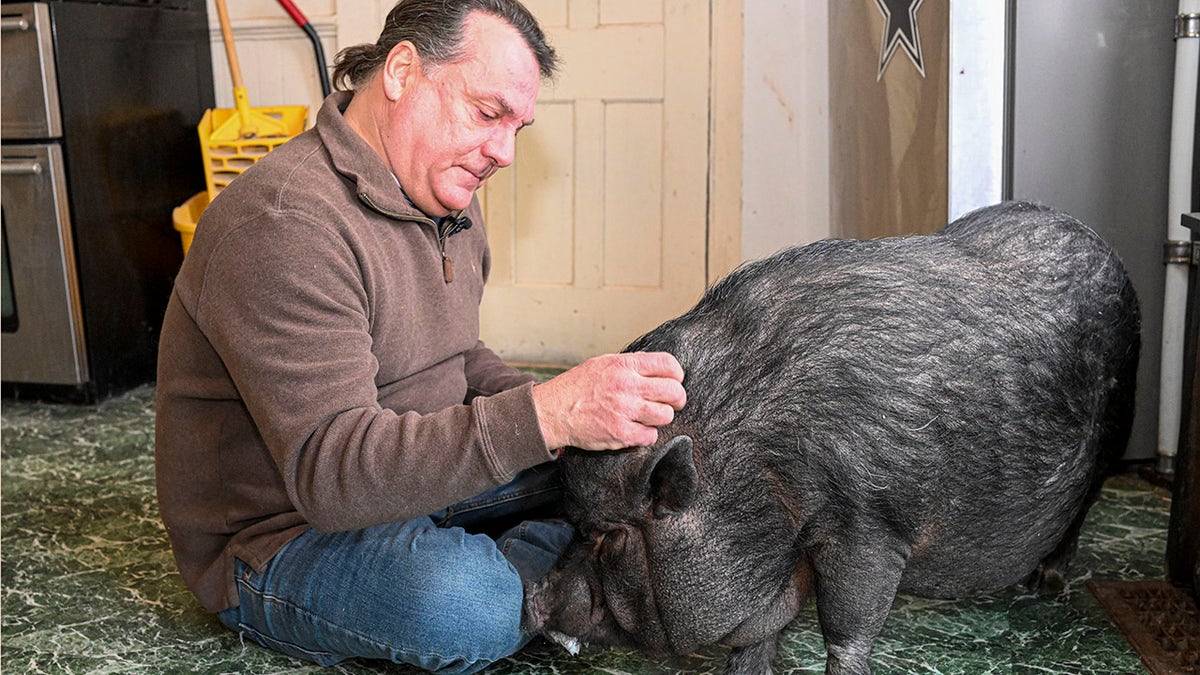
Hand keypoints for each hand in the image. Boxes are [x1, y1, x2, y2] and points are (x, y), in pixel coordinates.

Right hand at [532, 352, 685, 450]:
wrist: (553, 411)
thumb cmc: (577, 387)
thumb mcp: (603, 364)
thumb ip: (630, 365)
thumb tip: (657, 368)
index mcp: (624, 366)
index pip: (669, 364)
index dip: (677, 375)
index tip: (674, 382)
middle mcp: (627, 386)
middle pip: (674, 391)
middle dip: (677, 399)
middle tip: (671, 403)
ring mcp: (625, 410)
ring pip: (666, 415)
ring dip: (661, 417)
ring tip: (650, 416)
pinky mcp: (621, 433)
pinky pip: (651, 436)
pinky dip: (647, 435)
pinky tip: (636, 429)